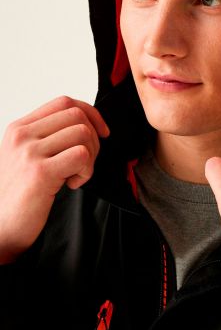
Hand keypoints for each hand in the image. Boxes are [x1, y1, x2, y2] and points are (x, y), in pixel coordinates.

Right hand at [0, 96, 109, 263]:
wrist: (0, 227)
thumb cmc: (20, 195)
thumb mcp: (25, 157)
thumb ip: (46, 138)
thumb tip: (86, 124)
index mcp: (18, 127)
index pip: (64, 102)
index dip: (91, 114)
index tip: (101, 133)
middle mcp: (22, 135)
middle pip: (77, 115)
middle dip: (93, 139)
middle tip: (85, 163)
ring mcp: (30, 152)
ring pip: (83, 134)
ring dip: (90, 158)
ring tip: (75, 176)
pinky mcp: (40, 172)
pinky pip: (82, 156)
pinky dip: (86, 172)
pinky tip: (71, 185)